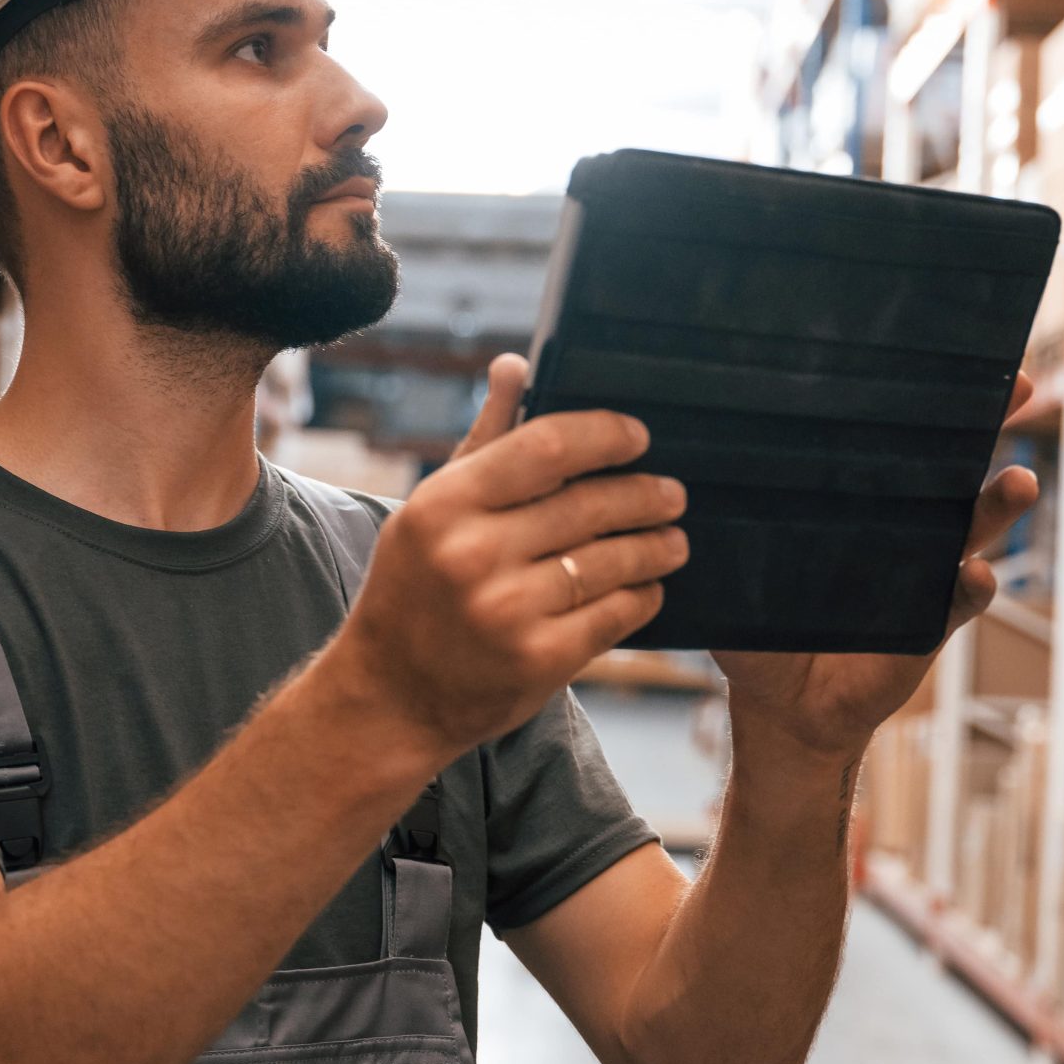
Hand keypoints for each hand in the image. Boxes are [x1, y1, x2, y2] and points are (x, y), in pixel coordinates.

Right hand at [326, 354, 688, 759]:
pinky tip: (647, 588)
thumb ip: (483, 440)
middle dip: (644, 496)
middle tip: (671, 493)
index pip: (546, 447)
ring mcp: (508, 611)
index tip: (637, 437)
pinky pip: (614, 615)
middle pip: (589, 505)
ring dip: (654, 547)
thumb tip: (515, 366)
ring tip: (672, 540)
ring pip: (611, 562)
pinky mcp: (539, 660)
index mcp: (444, 506)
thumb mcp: (430, 510)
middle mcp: (474, 555)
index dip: (604, 435)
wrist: (390, 697)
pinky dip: (641, 597)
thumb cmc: (412, 592)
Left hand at [714, 372, 1041, 767]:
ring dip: (999, 503)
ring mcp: (924, 572)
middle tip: (1020, 388)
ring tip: (1018, 481)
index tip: (953, 358)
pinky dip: (973, 586)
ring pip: (975, 527)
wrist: (780, 700)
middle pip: (954, 466)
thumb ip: (722, 529)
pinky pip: (962, 600)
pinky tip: (976, 573)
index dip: (925, 401)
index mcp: (859, 502)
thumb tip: (684, 478)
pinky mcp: (931, 622)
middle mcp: (901, 526)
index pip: (895, 441)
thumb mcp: (735, 570)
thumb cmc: (757, 624)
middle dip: (990, 424)